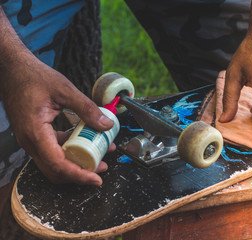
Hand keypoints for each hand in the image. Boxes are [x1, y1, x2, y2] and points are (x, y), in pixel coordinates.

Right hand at [1, 53, 113, 185]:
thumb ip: (86, 108)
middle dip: (80, 173)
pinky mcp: (35, 135)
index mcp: (35, 132)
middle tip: (101, 169)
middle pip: (55, 170)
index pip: (57, 165)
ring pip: (54, 163)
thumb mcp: (64, 89)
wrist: (12, 70)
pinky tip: (84, 142)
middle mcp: (30, 141)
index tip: (96, 179)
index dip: (78, 175)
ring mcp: (31, 140)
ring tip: (98, 156)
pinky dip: (70, 151)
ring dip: (76, 163)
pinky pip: (52, 151)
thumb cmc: (32, 77)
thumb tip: (106, 125)